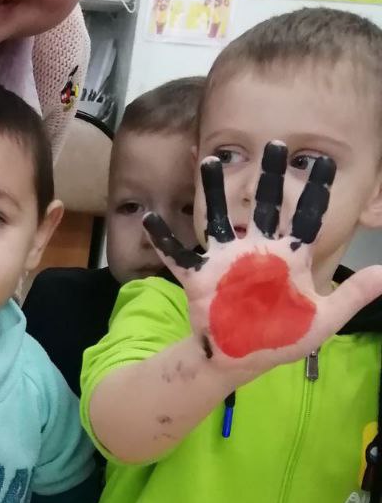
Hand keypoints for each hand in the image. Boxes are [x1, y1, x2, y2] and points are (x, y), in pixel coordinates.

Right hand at [144, 143, 381, 373]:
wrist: (238, 359)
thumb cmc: (280, 338)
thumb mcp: (324, 319)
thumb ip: (353, 294)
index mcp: (288, 257)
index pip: (306, 215)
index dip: (315, 189)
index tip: (322, 160)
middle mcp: (257, 250)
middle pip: (264, 204)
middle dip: (268, 175)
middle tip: (273, 143)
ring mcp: (226, 261)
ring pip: (219, 216)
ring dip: (213, 190)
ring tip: (209, 161)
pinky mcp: (200, 276)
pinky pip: (179, 253)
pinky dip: (163, 237)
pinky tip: (149, 219)